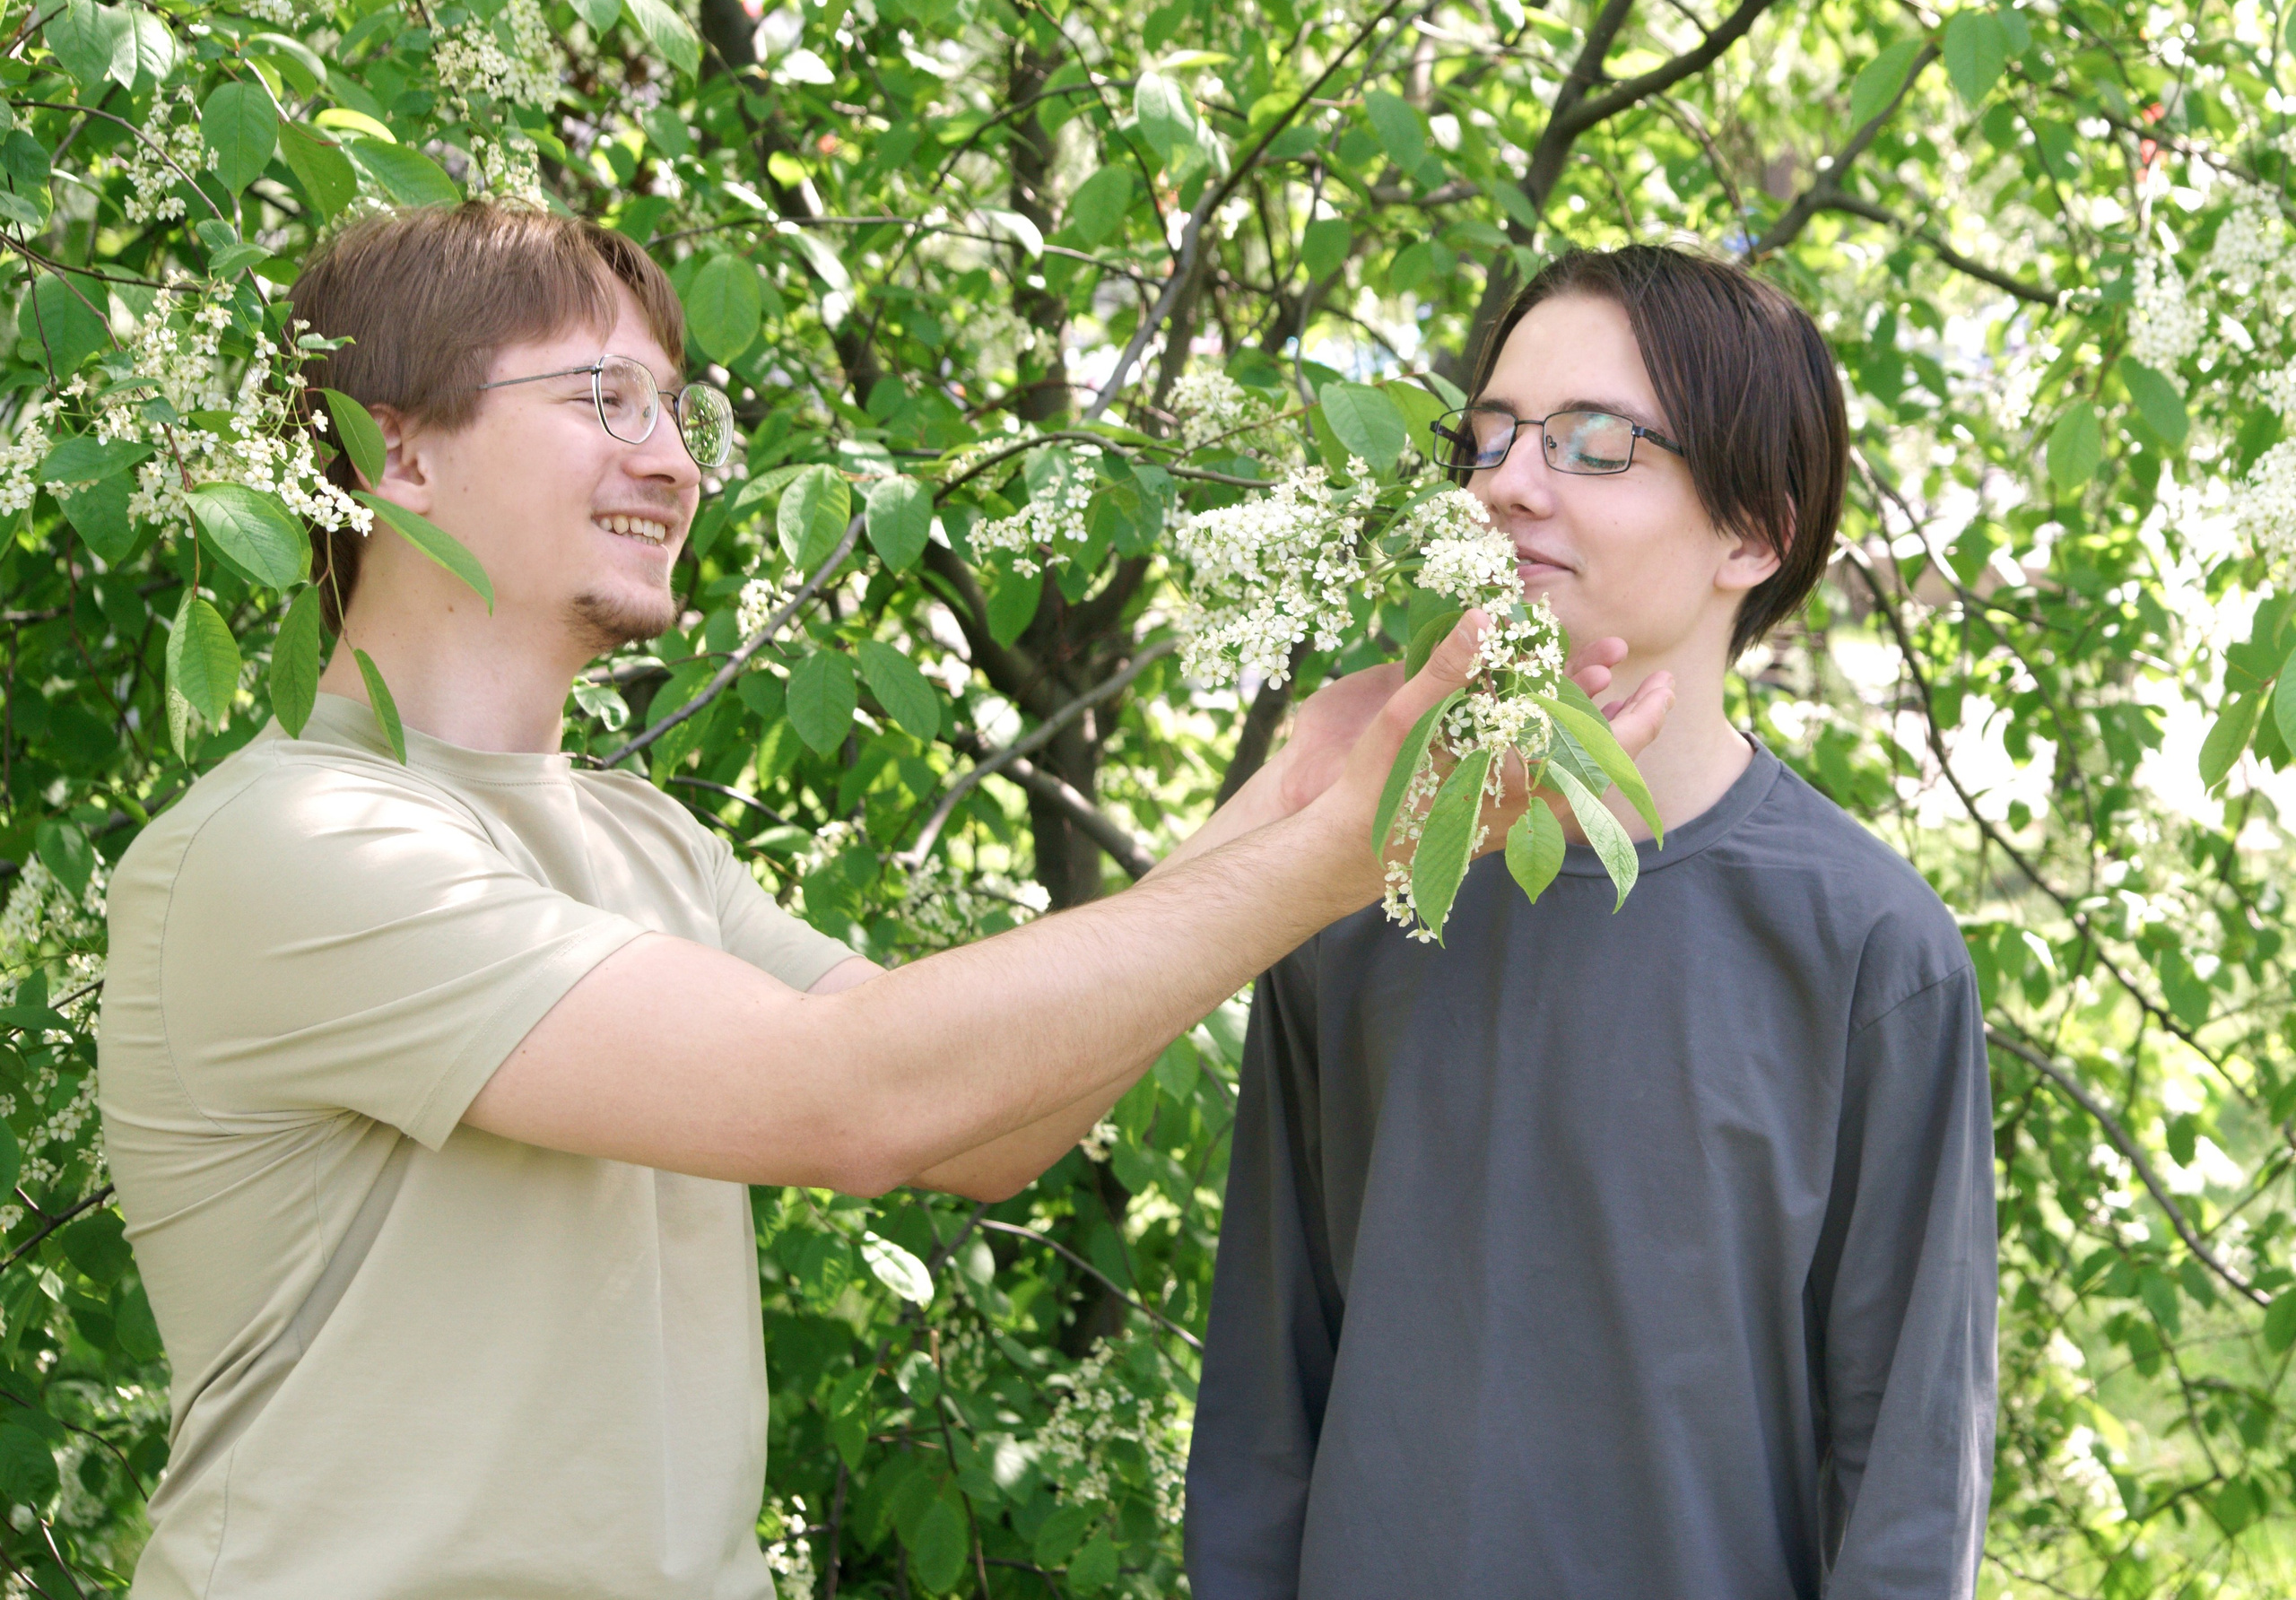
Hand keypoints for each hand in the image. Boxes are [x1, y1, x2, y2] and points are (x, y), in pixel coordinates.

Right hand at [1264, 628, 1652, 813]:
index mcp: (1528, 778)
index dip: (1646, 710)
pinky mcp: (1504, 824)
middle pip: (1605, 760)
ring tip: (1606, 690)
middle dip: (1628, 713)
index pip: (1611, 745)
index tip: (1664, 678)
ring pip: (1580, 774)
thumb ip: (1450, 667)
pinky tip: (1557, 726)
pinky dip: (1567, 751)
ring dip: (1596, 730)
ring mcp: (1522, 820)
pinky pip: (1555, 785)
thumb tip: (1483, 613)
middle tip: (1649, 677)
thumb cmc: (1382, 788)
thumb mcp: (1410, 719)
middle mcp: (1535, 805)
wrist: (1353, 853)